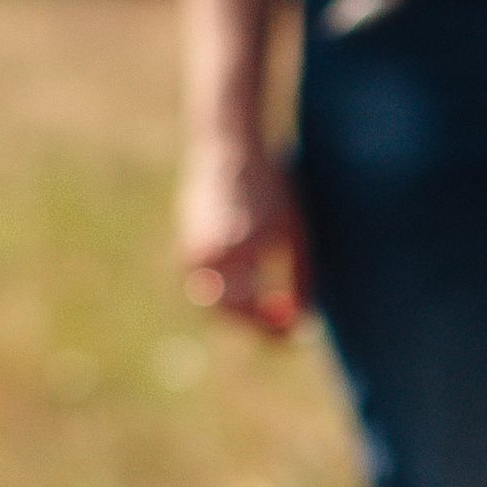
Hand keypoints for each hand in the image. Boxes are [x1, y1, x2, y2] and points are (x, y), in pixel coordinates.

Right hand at [177, 139, 310, 337]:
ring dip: (241, 313)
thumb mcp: (296, 233)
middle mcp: (207, 255)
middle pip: (228, 314)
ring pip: (213, 304)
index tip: (296, 336)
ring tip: (271, 308)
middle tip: (283, 334)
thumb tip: (303, 321)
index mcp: (238, 250)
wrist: (229, 150)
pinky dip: (227, 295)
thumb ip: (301, 279)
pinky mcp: (183, 250)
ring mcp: (189, 253)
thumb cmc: (272, 189)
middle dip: (256, 327)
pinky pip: (205, 287)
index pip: (250, 311)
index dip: (273, 329)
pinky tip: (251, 284)